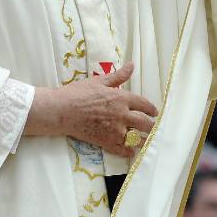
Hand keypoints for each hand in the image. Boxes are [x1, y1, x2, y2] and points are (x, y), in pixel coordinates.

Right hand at [26, 62, 157, 157]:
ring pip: (136, 139)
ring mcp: (114, 130)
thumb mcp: (99, 81)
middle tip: (155, 127)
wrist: (61, 111)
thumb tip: (131, 65)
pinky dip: (128, 152)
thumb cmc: (78, 93)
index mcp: (122, 98)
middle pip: (145, 123)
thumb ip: (118, 76)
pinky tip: (131, 151)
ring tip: (147, 141)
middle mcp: (122, 115)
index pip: (144, 105)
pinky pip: (122, 150)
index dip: (152, 109)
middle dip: (152, 126)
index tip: (154, 113)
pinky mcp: (105, 142)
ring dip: (144, 140)